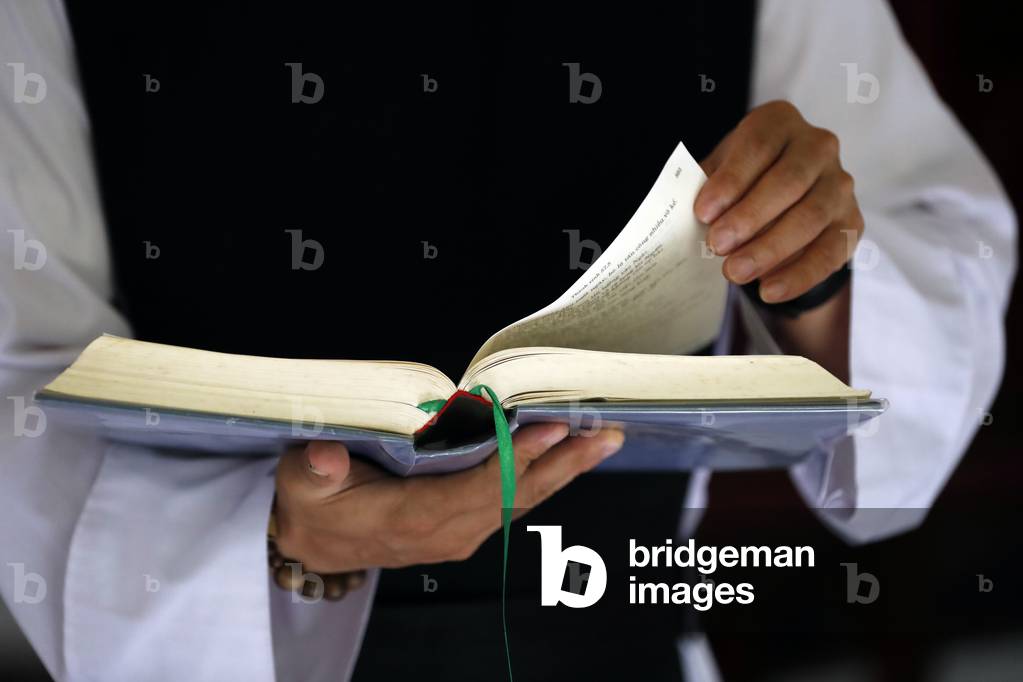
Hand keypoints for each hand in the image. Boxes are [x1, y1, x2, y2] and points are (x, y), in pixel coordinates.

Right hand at [273, 423, 623, 572]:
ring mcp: (463, 531)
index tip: (551, 430)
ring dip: (566, 470)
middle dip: (565, 464)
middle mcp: (450, 531)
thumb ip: (315, 471)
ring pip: (525, 499)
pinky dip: (547, 477)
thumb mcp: (304, 483)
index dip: (516, 459)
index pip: (479, 487)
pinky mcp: (467, 525)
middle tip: (605, 434)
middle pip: (518, 494)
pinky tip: (570, 456)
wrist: (315, 542)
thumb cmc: (315, 505)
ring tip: (603, 440)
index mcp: (416, 518)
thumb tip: (327, 458)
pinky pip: (515, 501)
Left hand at [695, 100, 863, 302]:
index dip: (730, 180)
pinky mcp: (851, 222)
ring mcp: (840, 184)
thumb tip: (681, 217)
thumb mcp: (719, 170)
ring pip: (811, 217)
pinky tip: (769, 291)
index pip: (757, 146)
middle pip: (788, 182)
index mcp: (779, 122)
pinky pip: (830, 252)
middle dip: (750, 217)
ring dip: (770, 249)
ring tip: (735, 272)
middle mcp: (818, 146)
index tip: (702, 213)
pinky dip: (799, 275)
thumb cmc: (742, 178)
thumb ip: (705, 185)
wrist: (784, 198)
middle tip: (717, 246)